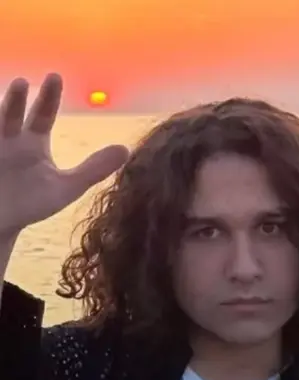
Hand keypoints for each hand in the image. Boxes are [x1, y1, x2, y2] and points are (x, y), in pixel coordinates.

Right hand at [0, 73, 128, 237]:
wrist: (3, 225)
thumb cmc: (32, 204)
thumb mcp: (67, 187)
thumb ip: (94, 169)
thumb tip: (127, 149)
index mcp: (33, 142)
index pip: (43, 113)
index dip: (49, 96)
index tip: (55, 77)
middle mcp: (11, 139)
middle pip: (14, 114)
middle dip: (18, 99)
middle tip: (24, 82)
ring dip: (1, 111)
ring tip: (8, 96)